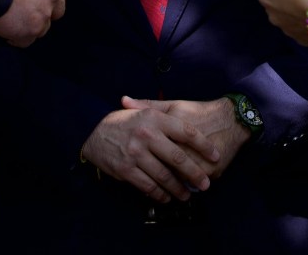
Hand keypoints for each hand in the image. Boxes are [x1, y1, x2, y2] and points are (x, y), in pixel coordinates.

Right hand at [0, 0, 72, 46]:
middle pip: (58, 10)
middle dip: (46, 11)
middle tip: (29, 10)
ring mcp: (42, 16)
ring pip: (43, 28)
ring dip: (31, 26)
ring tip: (13, 20)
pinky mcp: (30, 32)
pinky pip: (26, 41)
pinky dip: (17, 38)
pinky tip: (7, 31)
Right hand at [79, 100, 220, 202]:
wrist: (92, 131)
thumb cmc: (124, 122)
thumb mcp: (143, 111)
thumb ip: (165, 114)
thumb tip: (193, 125)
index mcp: (155, 118)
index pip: (186, 132)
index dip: (204, 145)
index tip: (215, 155)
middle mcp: (147, 135)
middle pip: (178, 158)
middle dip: (195, 173)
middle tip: (205, 183)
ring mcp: (136, 153)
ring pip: (165, 176)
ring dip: (178, 189)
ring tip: (187, 195)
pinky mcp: (126, 169)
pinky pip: (149, 186)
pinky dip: (160, 194)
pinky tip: (167, 197)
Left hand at [120, 96, 247, 179]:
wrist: (231, 119)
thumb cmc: (199, 112)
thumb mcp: (173, 106)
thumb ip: (148, 106)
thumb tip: (124, 101)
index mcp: (171, 132)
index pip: (153, 152)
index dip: (143, 161)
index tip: (136, 165)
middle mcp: (185, 148)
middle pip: (166, 170)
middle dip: (158, 179)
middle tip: (148, 181)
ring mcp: (200, 162)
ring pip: (181, 180)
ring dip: (173, 186)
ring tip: (166, 190)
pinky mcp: (213, 170)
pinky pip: (197, 183)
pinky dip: (189, 186)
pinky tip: (184, 187)